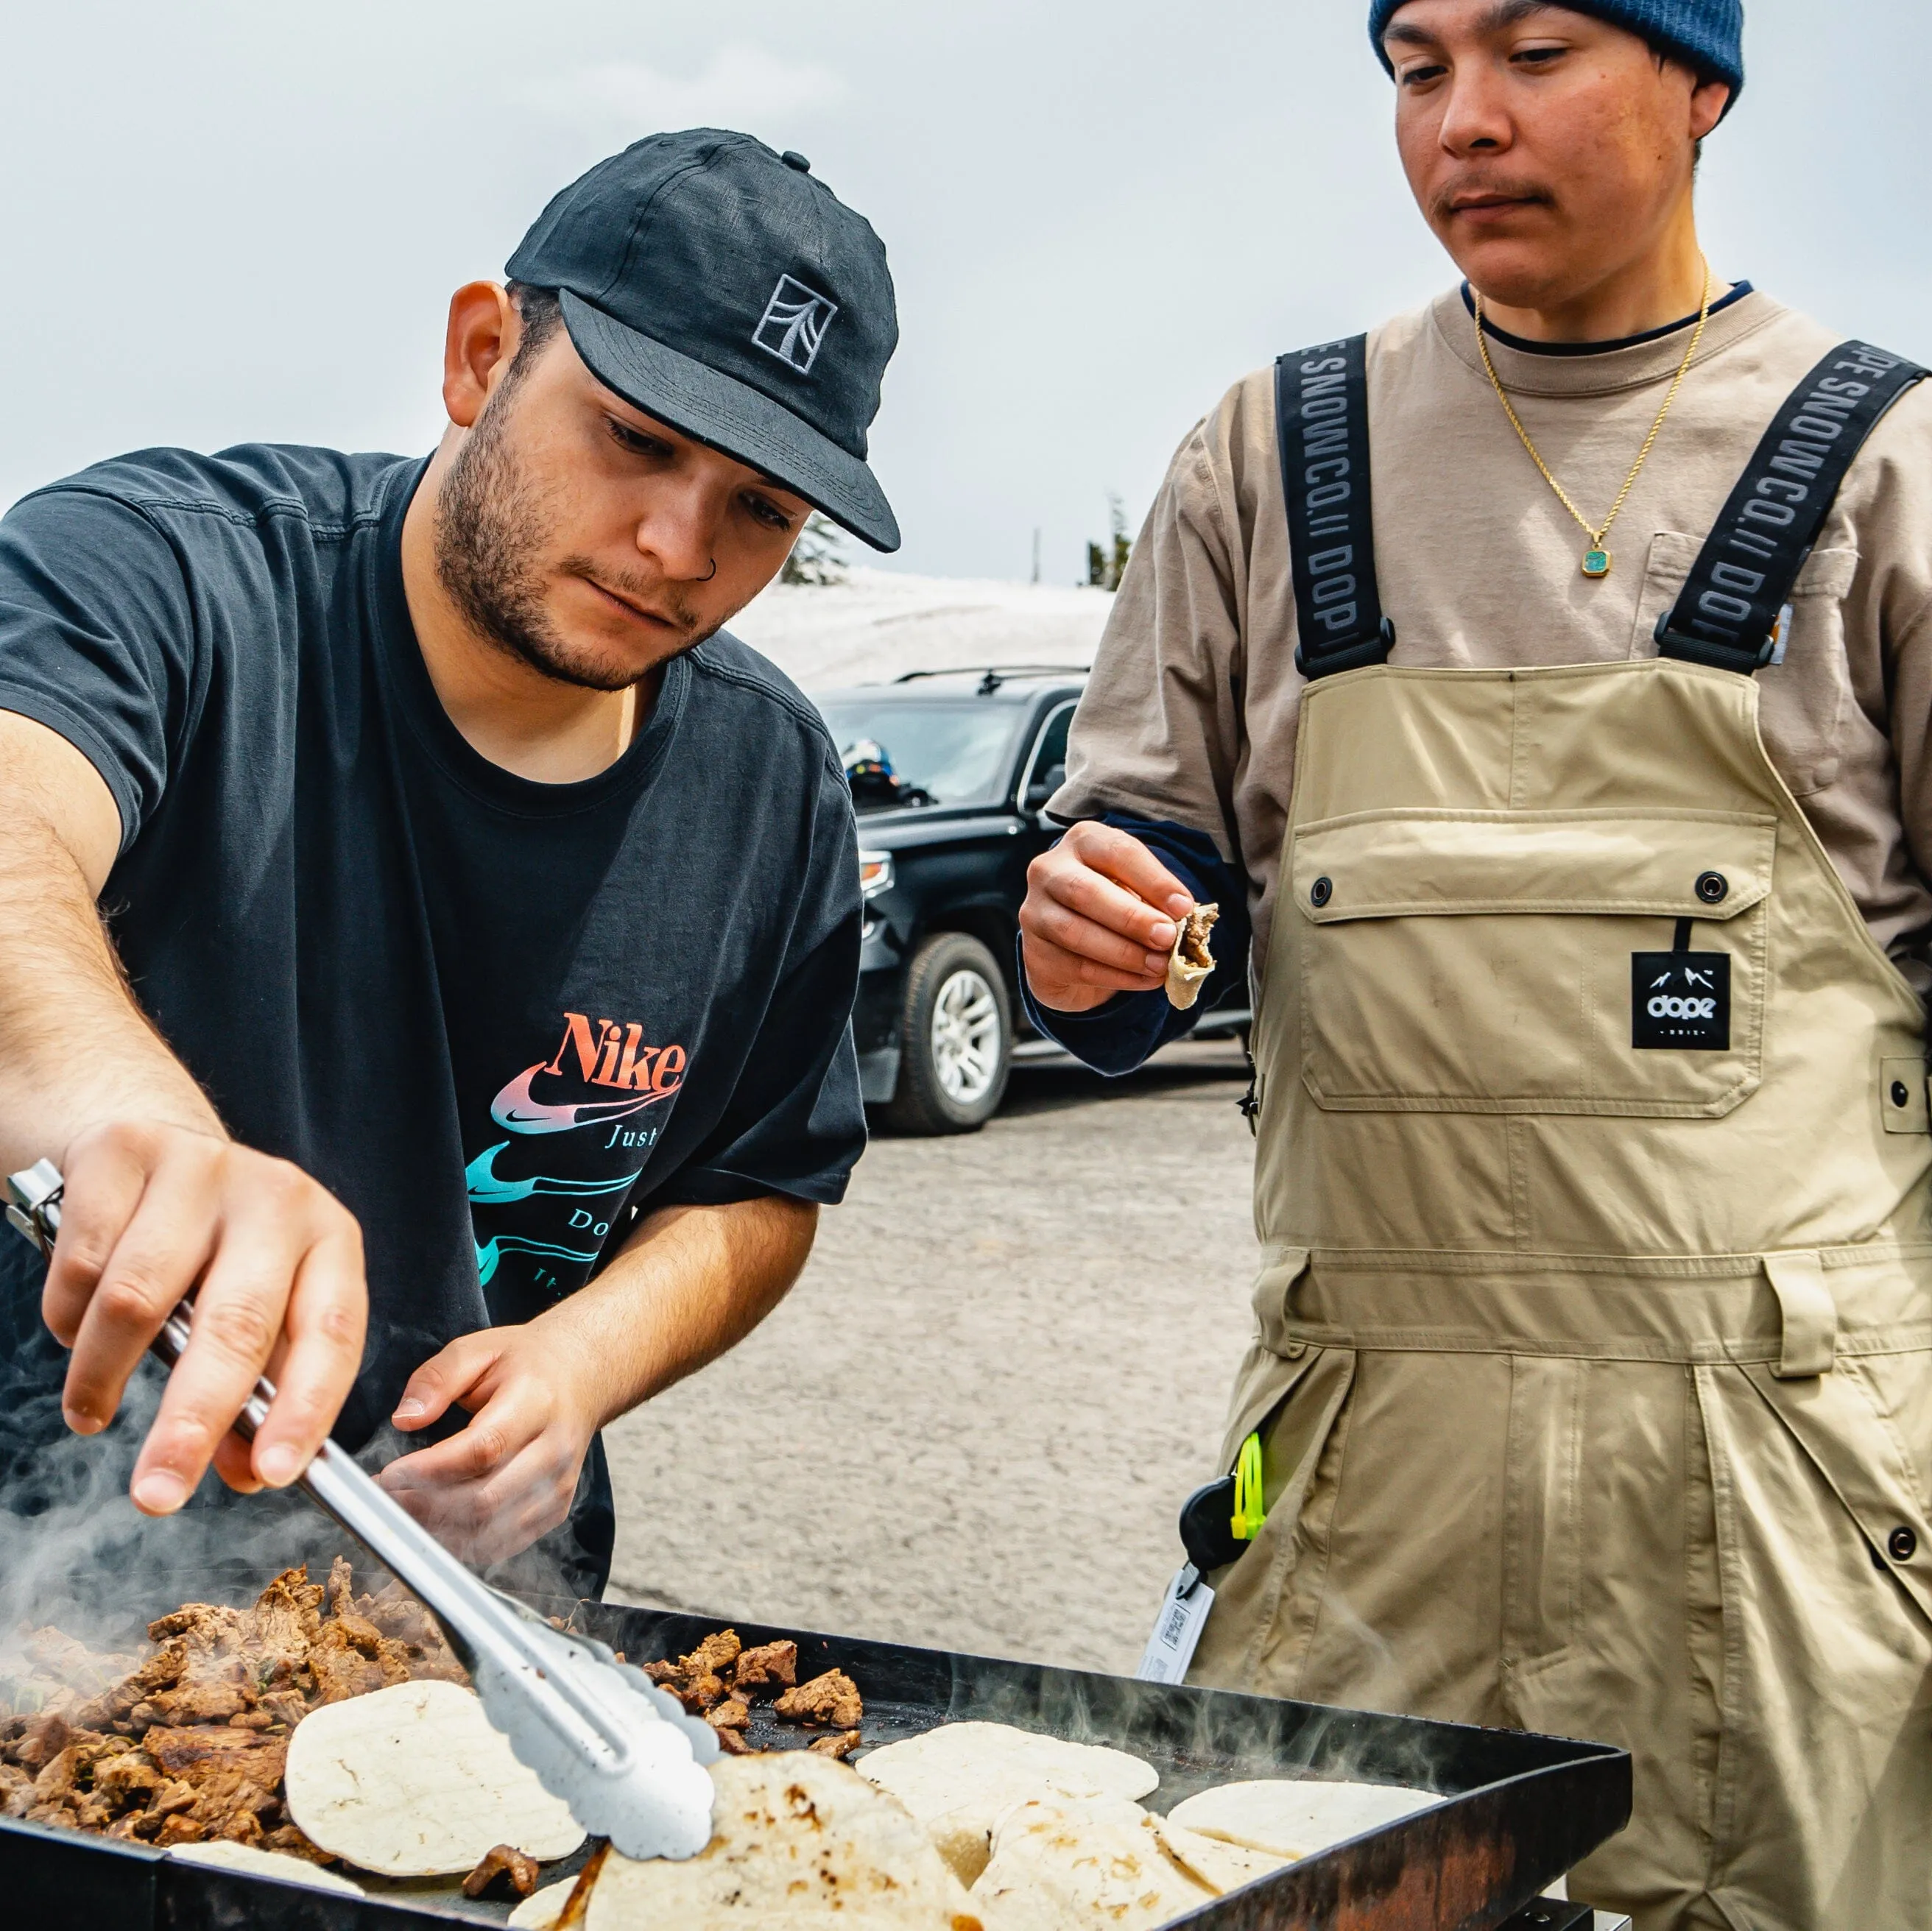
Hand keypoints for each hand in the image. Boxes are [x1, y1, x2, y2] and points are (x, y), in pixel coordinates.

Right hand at [41, 1120, 366, 1513]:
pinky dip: (67, 1319)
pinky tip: (75, 1328)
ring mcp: (203, 1167)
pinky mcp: (125, 1153)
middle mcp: (278, 1197)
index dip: (304, 1407)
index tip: (272, 1474)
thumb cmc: (217, 1251)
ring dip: (103, 1375)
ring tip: (91, 1412)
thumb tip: (247, 1473)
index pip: (332, 1332)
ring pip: (139, 1299)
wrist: (156, 1147)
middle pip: (236, 1324)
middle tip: (157, 1495)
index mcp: (331, 1239)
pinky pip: (82, 1264)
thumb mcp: (261, 1307)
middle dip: (193, 1422)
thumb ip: (260, 1391)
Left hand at [378, 1321, 603, 1566]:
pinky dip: (466, 1544)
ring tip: (404, 1514)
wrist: (582, 1377)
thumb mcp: (478, 1348)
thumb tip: (404, 1420)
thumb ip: (437, 1378)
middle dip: (426, 1506)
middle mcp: (555, 1447)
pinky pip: (506, 1543)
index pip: (484, 1448)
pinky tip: (437, 1526)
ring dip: (440, 1531)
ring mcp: (559, 1482)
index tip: (389, 1474)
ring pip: (493, 1528)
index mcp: (536, 1401)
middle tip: (386, 1498)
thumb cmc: (525, 1363)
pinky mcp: (557, 1507)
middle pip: (486, 1498)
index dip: (431, 1470)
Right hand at [1020, 821, 1194, 1012]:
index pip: (1118, 853)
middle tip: (1168, 938)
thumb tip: (1183, 922)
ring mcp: (1034, 911)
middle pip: (1085, 891)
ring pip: (1074, 932)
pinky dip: (1116, 977)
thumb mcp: (1136, 890)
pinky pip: (1075, 967)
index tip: (1184, 907)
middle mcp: (1049, 870)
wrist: (1072, 943)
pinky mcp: (1034, 952)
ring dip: (1125, 953)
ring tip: (1160, 965)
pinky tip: (1145, 980)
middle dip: (1132, 918)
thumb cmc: (1114, 905)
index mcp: (1083, 841)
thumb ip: (1155, 901)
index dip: (1153, 880)